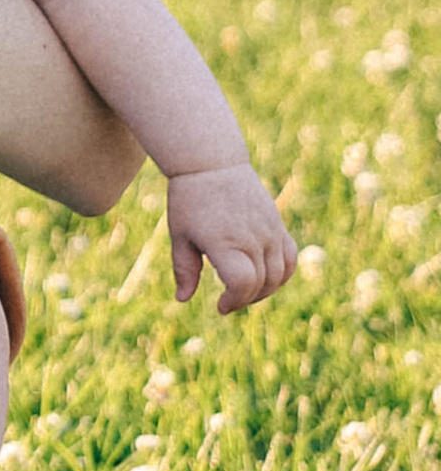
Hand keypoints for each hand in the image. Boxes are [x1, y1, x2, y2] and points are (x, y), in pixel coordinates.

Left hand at [166, 162, 296, 310]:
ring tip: (244, 291)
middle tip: (228, 301)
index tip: (220, 305)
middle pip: (261, 284)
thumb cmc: (189, 201)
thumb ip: (184, 270)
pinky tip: (265, 278)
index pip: (243, 283)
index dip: (235, 301)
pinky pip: (290, 257)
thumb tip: (182, 299)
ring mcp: (269, 231)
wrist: (212, 164)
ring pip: (280, 274)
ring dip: (265, 291)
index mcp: (225, 242)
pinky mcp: (278, 224)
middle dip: (245, 300)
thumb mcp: (180, 236)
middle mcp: (252, 238)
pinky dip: (282, 274)